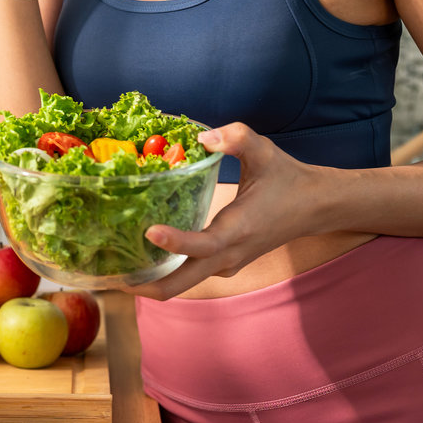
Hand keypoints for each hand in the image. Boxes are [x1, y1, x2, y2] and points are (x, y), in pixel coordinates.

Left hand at [124, 123, 326, 300]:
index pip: (202, 245)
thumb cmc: (286, 177)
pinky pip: (187, 274)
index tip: (149, 232)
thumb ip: (236, 137)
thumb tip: (202, 137)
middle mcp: (228, 255)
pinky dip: (162, 271)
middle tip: (108, 275)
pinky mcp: (222, 264)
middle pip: (180, 284)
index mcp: (238, 230)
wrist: (314, 207)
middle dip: (143, 284)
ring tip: (112, 266)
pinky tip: (137, 256)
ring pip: (180, 284)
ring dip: (149, 280)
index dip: (175, 242)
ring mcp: (225, 265)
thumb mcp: (264, 150)